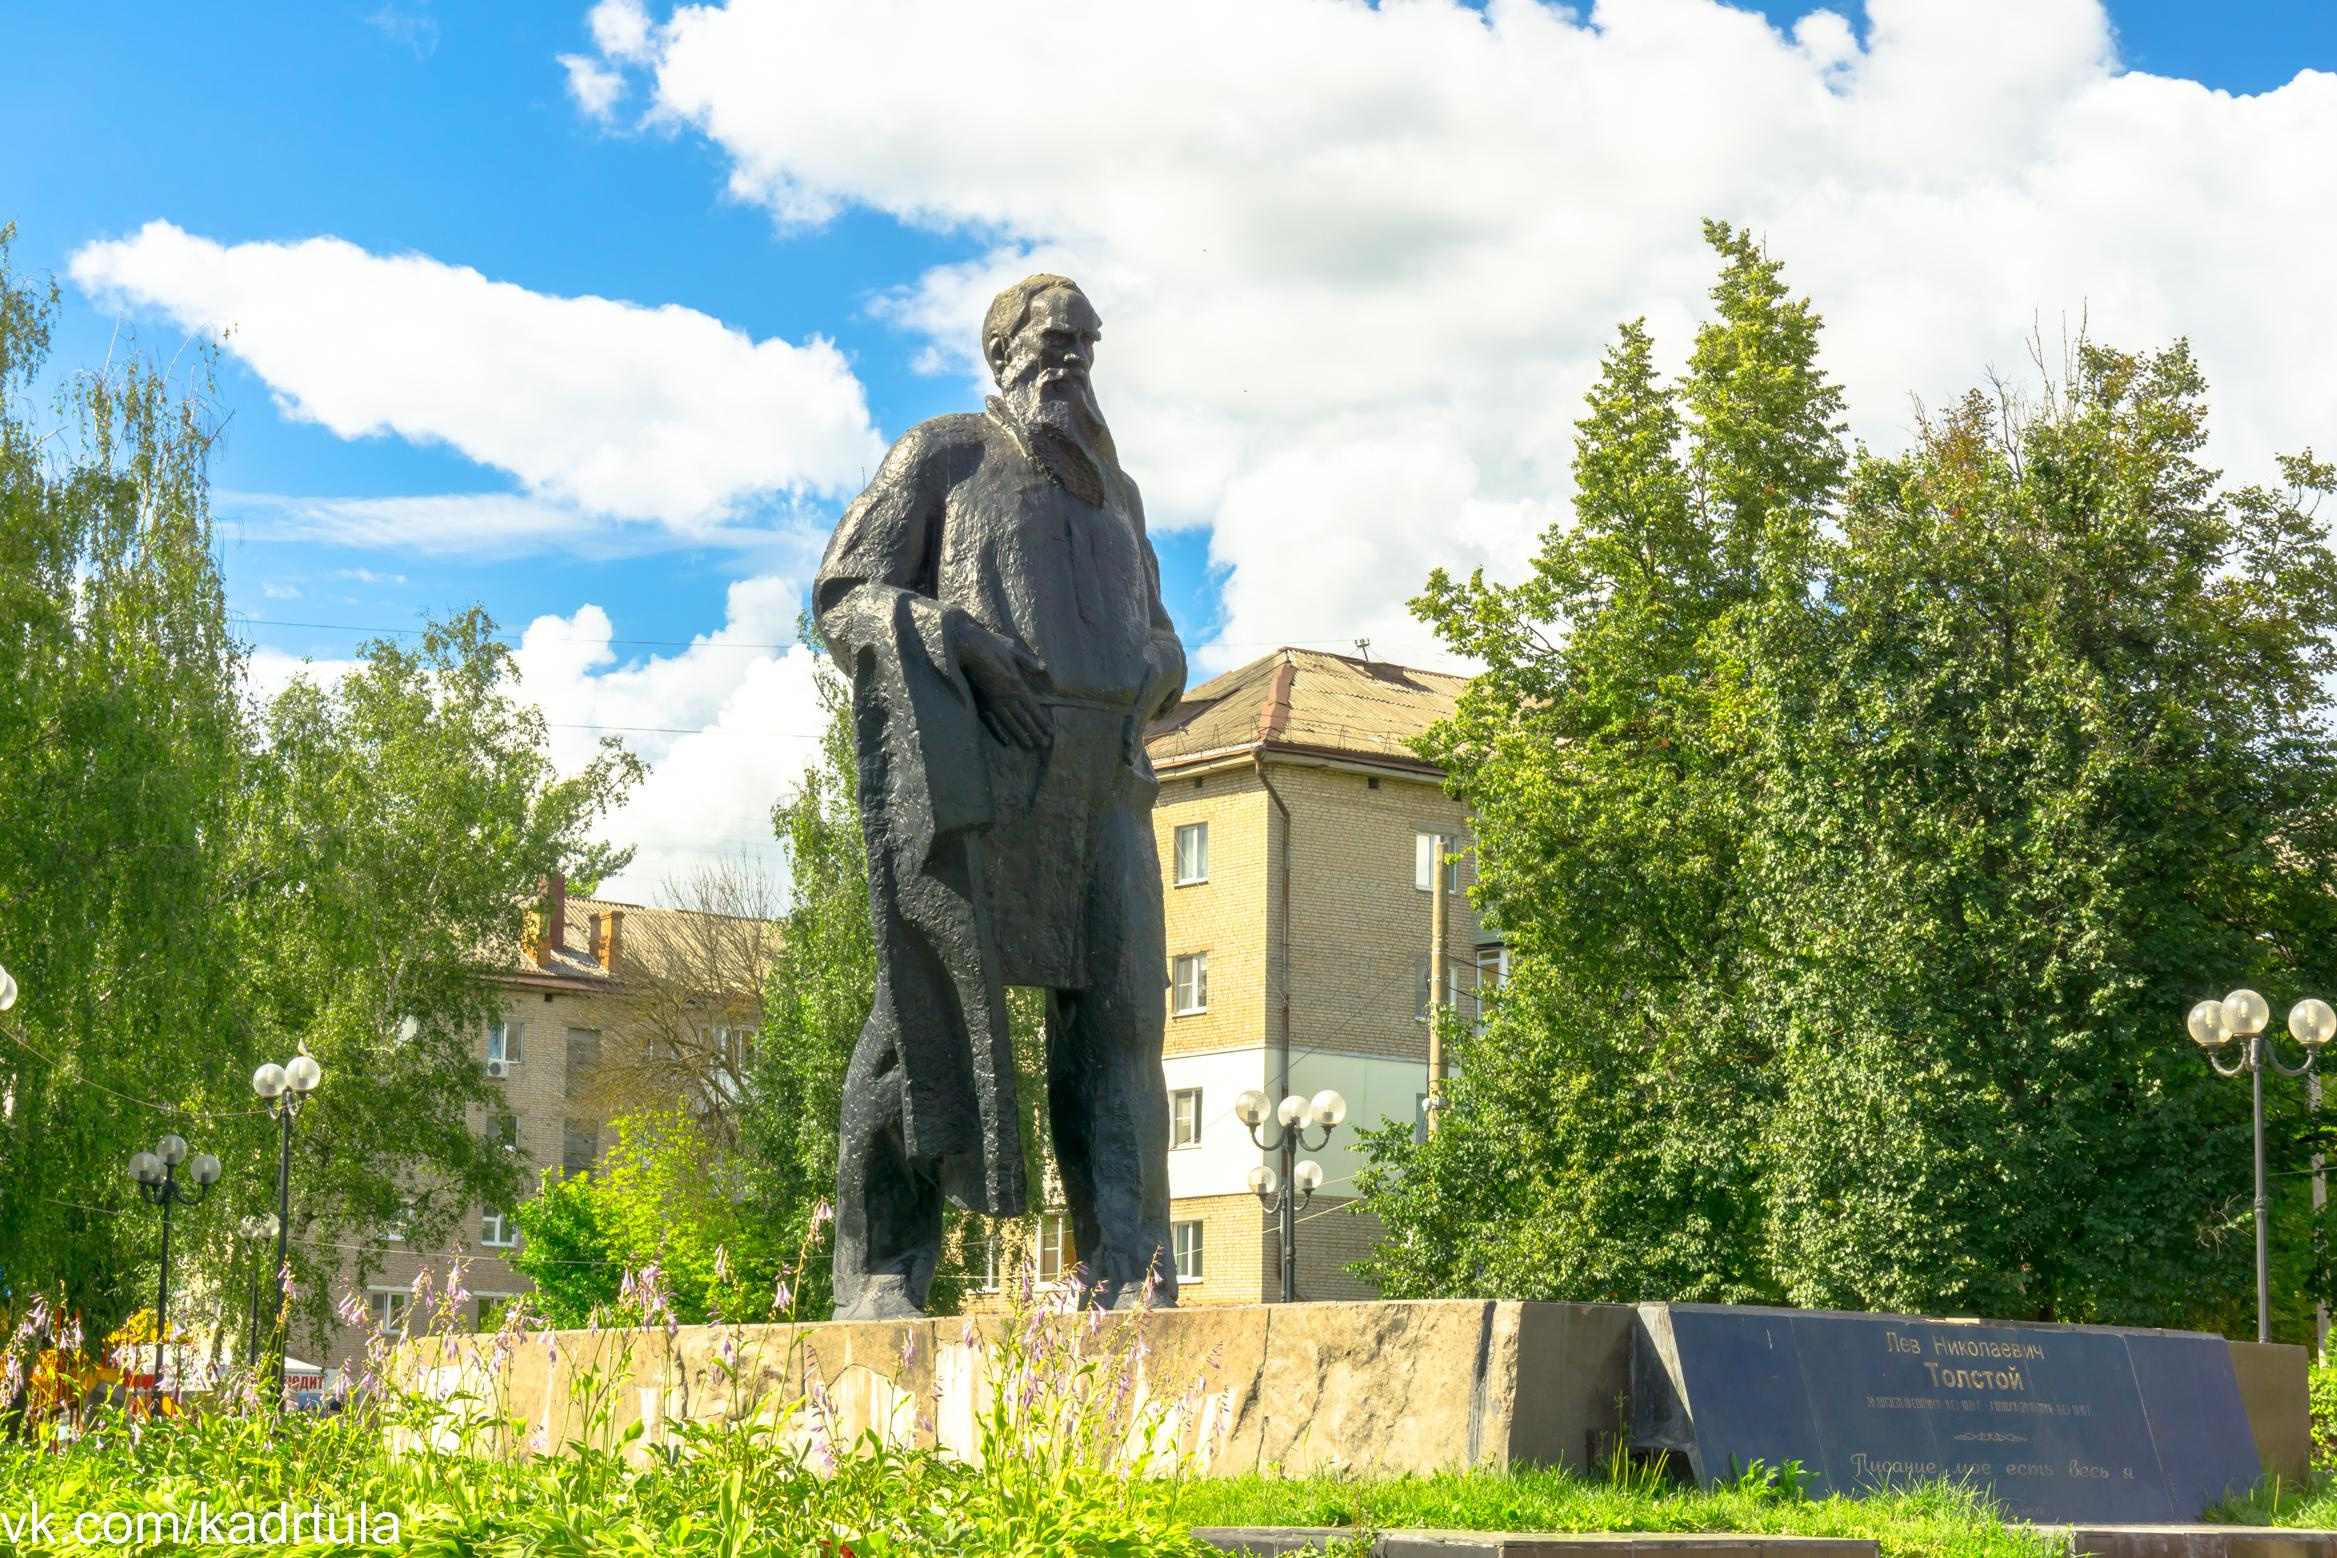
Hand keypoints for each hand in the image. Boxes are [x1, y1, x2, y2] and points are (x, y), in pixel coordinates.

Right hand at [959, 627, 1050, 748]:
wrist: (965, 647)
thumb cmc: (989, 644)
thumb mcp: (1012, 649)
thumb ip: (1027, 660)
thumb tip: (1043, 667)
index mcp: (1017, 684)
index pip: (1033, 708)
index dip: (1041, 721)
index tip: (1050, 731)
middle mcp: (1007, 696)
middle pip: (1024, 719)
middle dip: (1035, 732)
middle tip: (1044, 744)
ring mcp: (993, 702)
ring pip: (1009, 723)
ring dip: (1021, 735)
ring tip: (1030, 746)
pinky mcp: (980, 704)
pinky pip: (991, 722)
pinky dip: (999, 733)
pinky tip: (1006, 742)